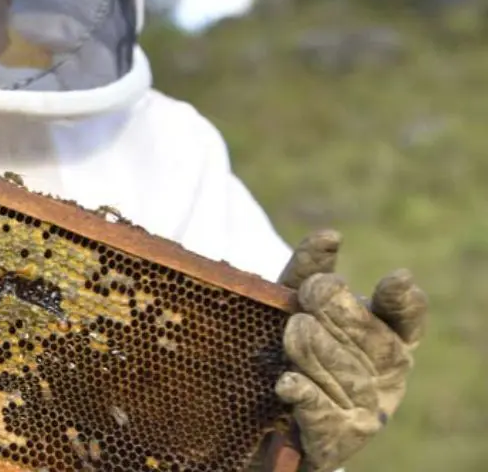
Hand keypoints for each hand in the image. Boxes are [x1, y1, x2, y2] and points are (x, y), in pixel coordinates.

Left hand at [274, 231, 428, 471]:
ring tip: (293, 331)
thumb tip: (330, 236)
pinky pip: (322, 411)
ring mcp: (366, 406)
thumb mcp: (293, 302)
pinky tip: (288, 382)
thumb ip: (309, 270)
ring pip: (342, 371)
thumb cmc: (292, 345)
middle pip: (370, 338)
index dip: (404, 302)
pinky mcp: (338, 436)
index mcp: (388, 336)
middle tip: (311, 295)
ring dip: (312, 349)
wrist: (265, 415)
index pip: (406, 319)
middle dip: (338, 312)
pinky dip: (305, 394)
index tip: (397, 279)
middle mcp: (386, 372)